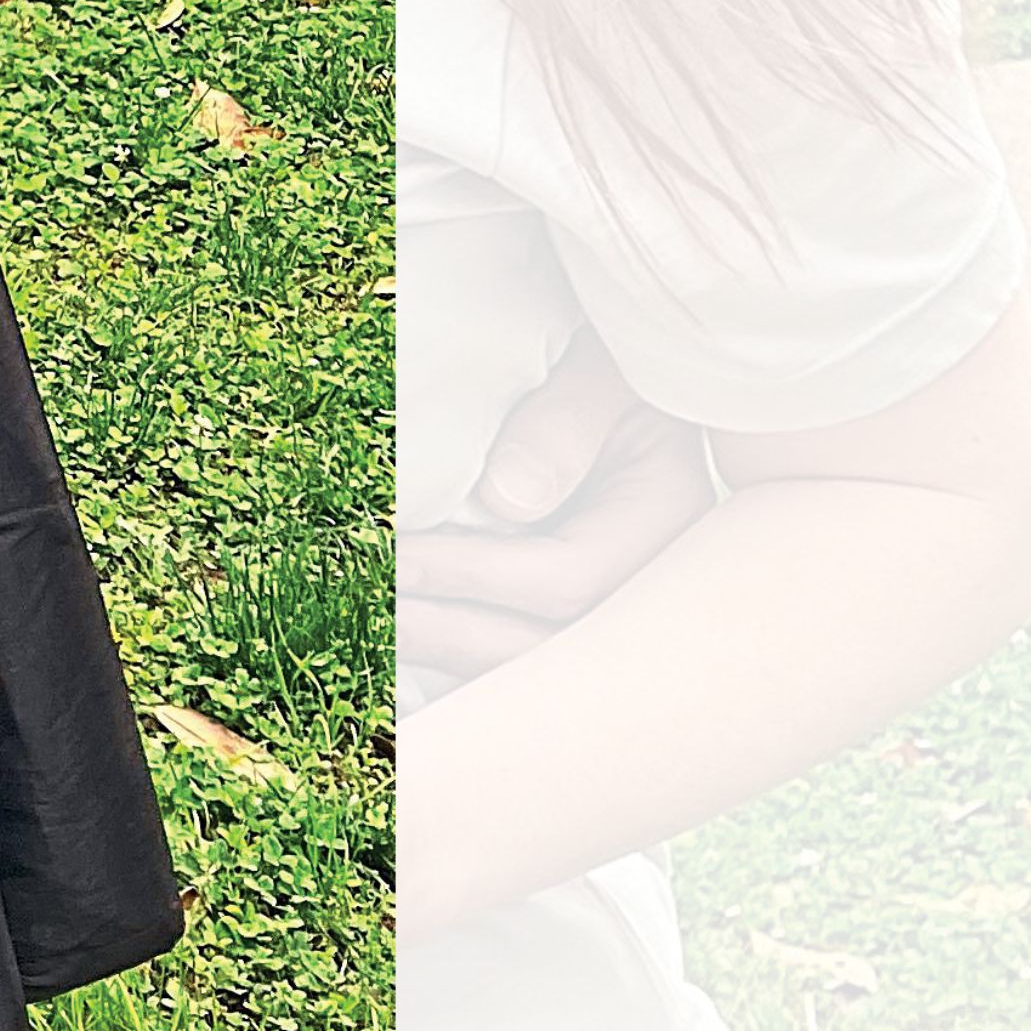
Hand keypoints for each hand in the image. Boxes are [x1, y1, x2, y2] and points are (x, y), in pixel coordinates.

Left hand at [397, 333, 716, 682]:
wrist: (629, 382)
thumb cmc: (614, 362)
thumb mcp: (602, 368)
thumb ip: (565, 420)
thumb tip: (505, 500)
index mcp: (671, 519)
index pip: (569, 575)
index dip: (473, 573)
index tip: (394, 559)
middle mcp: (654, 585)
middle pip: (550, 644)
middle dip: (447, 632)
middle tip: (359, 610)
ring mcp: (620, 612)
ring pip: (530, 668)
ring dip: (444, 654)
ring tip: (364, 629)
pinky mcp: (582, 622)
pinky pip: (518, 662)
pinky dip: (456, 659)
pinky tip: (396, 646)